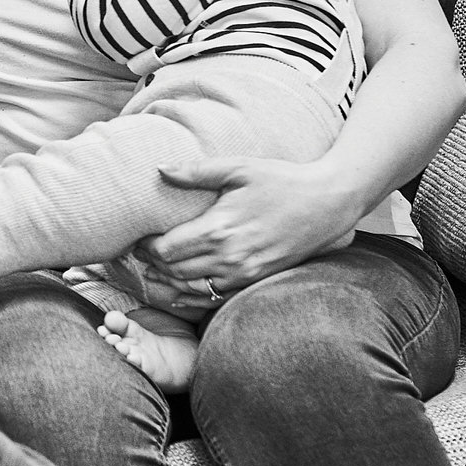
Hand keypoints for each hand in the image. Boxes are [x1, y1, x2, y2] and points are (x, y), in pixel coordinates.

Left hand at [133, 156, 358, 294]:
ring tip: (153, 270)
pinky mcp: (257, 279)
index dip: (146, 247)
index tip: (137, 238)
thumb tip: (160, 169)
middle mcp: (230, 257)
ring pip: (192, 288)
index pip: (166, 250)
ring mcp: (245, 272)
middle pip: (175, 271)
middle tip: (139, 253)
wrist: (327, 202)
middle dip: (153, 263)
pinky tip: (179, 294)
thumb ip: (196, 172)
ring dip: (169, 282)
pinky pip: (216, 297)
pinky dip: (193, 297)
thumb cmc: (281, 180)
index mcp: (219, 229)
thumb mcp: (238, 168)